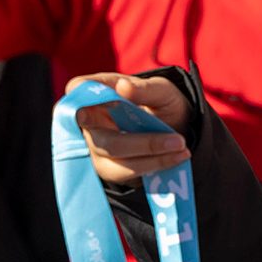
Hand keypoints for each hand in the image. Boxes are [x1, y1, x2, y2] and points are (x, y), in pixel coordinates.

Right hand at [68, 73, 191, 186]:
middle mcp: (92, 120)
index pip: (79, 89)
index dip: (80, 97)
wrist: (178, 128)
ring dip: (152, 159)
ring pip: (114, 162)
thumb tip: (123, 87)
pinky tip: (175, 158)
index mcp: (100, 92)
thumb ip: (145, 89)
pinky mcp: (109, 168)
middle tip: (178, 141)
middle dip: (142, 144)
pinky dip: (153, 167)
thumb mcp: (163, 91)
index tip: (91, 108)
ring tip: (182, 149)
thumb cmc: (163, 103)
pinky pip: (125, 175)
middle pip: (103, 139)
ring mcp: (97, 147)